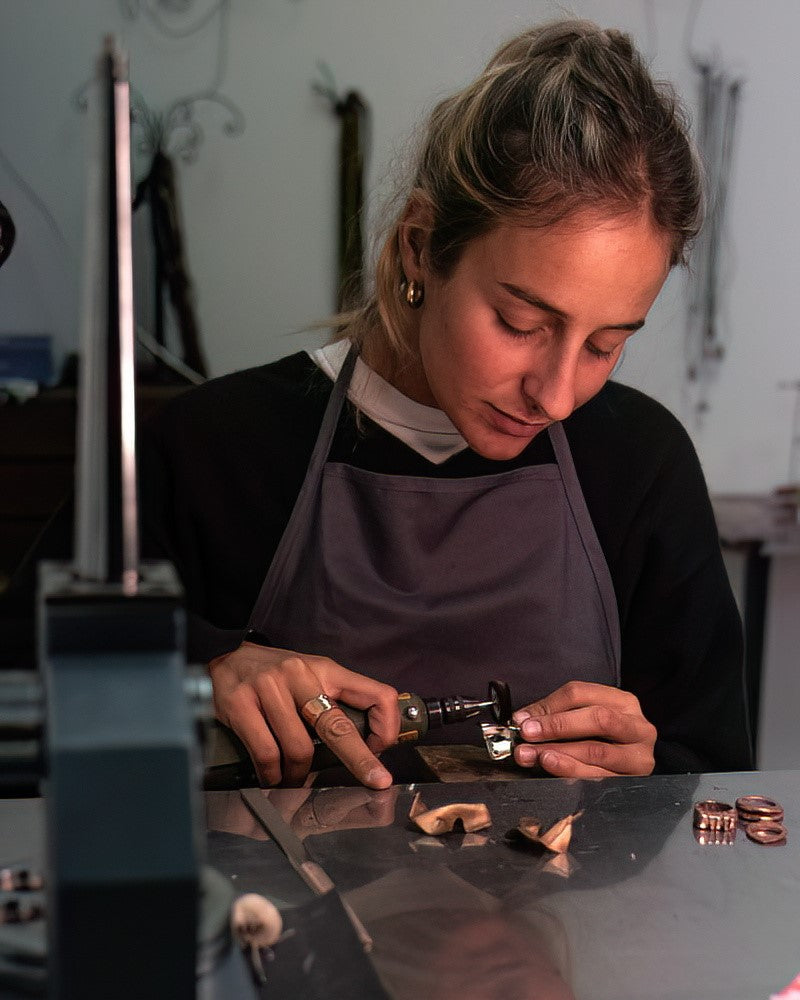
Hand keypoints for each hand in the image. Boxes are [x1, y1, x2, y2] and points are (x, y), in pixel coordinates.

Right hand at [208, 641, 400, 787]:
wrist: (224, 655)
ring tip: (294, 780)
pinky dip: (272, 774)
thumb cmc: (274, 673)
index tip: (381, 748)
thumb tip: (364, 743)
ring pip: (299, 748)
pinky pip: (266, 752)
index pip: (374, 692)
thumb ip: (335, 700)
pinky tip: (272, 777)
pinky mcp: (242, 704)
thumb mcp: (311, 675)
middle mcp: (300, 675)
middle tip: (375, 781)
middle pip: (338, 726)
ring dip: (299, 775)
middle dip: (360, 760)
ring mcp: (270, 688)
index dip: (385, 724)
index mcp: (326, 669)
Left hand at [511, 681, 655, 778]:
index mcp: (622, 702)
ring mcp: (638, 756)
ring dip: (561, 754)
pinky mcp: (635, 781)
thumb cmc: (600, 741)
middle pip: (597, 719)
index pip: (581, 694)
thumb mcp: (581, 720)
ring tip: (537, 756)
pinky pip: (600, 778)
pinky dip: (574, 774)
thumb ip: (553, 715)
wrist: (630, 772)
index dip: (549, 706)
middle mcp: (637, 727)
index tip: (522, 719)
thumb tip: (522, 719)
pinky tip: (555, 770)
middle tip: (528, 734)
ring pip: (598, 751)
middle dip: (558, 726)